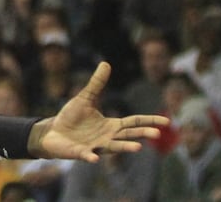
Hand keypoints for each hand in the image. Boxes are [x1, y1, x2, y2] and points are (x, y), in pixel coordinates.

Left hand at [32, 62, 164, 162]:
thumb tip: (106, 63)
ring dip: (125, 148)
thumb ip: (96, 84)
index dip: (149, 121)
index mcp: (111, 125)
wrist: (53, 133)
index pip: (134, 122)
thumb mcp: (85, 98)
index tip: (166, 122)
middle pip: (128, 135)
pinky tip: (94, 158)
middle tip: (156, 134)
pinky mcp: (80, 153)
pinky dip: (91, 156)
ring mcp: (95, 146)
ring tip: (137, 148)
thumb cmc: (71, 117)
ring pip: (113, 148)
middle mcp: (107, 137)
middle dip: (142, 135)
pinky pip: (87, 155)